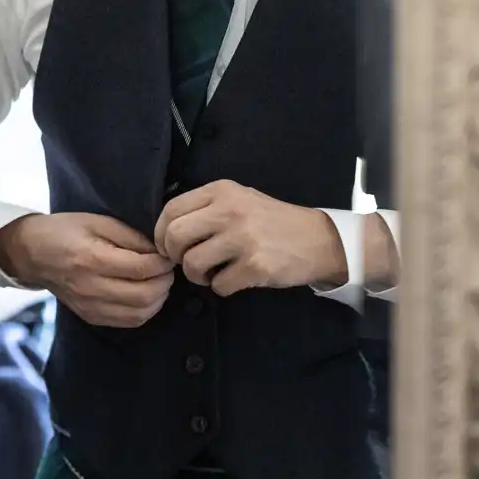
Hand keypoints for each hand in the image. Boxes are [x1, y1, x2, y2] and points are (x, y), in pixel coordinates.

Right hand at [0, 212, 175, 327]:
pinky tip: (145, 296)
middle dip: (164, 282)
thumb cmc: (64, 231)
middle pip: (144, 295)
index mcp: (92, 259)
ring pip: (140, 313)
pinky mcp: (91, 317)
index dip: (162, 263)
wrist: (32, 254)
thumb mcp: (97, 222)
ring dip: (158, 299)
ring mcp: (90, 306)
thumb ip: (130, 237)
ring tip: (158, 282)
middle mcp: (92, 287)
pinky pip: (128, 321)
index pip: (141, 268)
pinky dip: (145, 310)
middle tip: (166, 269)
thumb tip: (159, 252)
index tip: (167, 255)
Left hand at [152, 180, 345, 296]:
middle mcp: (229, 211)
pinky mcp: (255, 266)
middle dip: (173, 255)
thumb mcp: (238, 199)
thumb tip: (167, 230)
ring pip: (192, 263)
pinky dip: (221, 288)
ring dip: (196, 276)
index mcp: (220, 191)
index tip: (166, 246)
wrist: (317, 240)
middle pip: (174, 236)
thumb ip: (206, 208)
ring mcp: (242, 238)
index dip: (160, 233)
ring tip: (210, 273)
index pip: (170, 210)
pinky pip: (218, 285)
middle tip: (186, 262)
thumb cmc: (271, 221)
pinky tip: (233, 280)